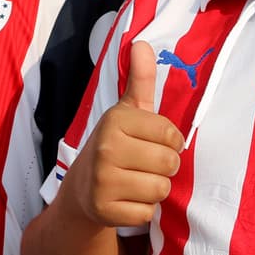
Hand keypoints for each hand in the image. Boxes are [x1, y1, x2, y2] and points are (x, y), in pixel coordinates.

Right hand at [65, 41, 184, 228]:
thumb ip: (140, 79)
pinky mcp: (105, 211)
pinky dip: (143, 209)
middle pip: (169, 163)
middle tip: (144, 164)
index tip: (152, 142)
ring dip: (154, 188)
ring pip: (160, 189)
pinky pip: (148, 212)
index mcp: (115, 120)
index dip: (169, 142)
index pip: (171, 134)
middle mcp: (106, 148)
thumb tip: (142, 43)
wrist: (82, 188)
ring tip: (136, 180)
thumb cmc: (115, 144)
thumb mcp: (128, 111)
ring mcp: (103, 181)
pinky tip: (127, 199)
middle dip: (164, 167)